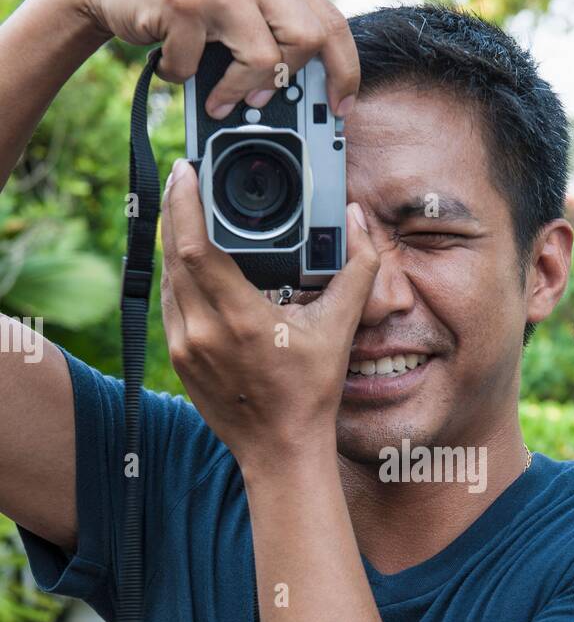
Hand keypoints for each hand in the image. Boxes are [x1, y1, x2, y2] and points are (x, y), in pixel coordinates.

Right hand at [57, 0, 358, 117]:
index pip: (332, 22)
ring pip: (265, 60)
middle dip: (288, 81)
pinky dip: (180, 76)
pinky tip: (167, 61)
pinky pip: (199, 66)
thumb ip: (270, 23)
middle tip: (259, 100)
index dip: (343, 71)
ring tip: (213, 96)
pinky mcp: (184, 3)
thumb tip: (300, 90)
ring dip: (236, 90)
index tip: (340, 107)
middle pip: (309, 41)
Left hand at [159, 159, 378, 469]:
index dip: (185, 203)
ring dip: (173, 240)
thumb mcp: (339, 329)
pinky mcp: (177, 358)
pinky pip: (170, 303)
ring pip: (167, 276)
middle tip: (187, 178)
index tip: (187, 171)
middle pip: (172, 253)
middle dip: (176, 210)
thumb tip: (358, 221)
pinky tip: (190, 260)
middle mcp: (202, 330)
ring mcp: (184, 346)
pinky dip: (177, 274)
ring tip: (188, 211)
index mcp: (240, 319)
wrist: (279, 450)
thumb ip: (357, 270)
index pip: (195, 246)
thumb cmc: (309, 394)